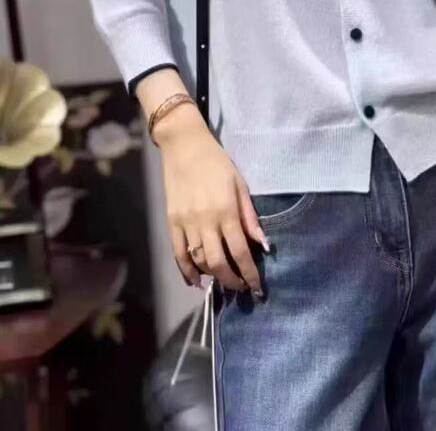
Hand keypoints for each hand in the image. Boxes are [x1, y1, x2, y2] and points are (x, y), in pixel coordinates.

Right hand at [154, 102, 269, 293]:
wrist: (184, 147)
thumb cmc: (217, 163)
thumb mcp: (240, 184)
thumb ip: (250, 216)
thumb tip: (263, 244)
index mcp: (226, 210)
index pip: (240, 251)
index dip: (250, 273)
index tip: (257, 287)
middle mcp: (206, 221)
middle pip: (219, 262)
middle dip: (233, 281)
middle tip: (242, 288)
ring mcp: (186, 223)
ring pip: (199, 261)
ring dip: (213, 277)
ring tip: (224, 282)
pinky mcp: (171, 223)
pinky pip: (178, 254)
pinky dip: (187, 271)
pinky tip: (196, 281)